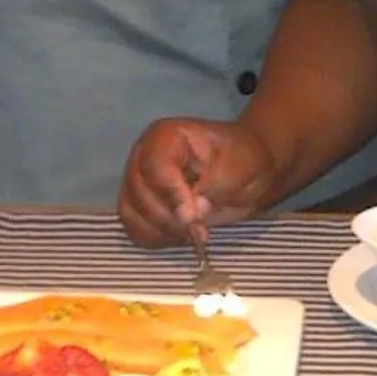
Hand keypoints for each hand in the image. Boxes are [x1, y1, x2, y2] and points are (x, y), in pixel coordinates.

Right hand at [120, 118, 278, 247]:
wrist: (245, 173)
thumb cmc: (241, 162)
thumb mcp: (237, 168)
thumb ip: (212, 187)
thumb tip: (190, 213)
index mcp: (166, 136)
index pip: (154, 164)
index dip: (170, 192)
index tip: (191, 215)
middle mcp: (143, 155)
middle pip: (138, 190)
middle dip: (168, 216)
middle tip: (198, 227)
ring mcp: (138, 181)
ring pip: (131, 211)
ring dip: (162, 230)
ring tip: (192, 232)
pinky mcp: (139, 206)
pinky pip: (134, 228)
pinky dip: (156, 238)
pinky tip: (180, 237)